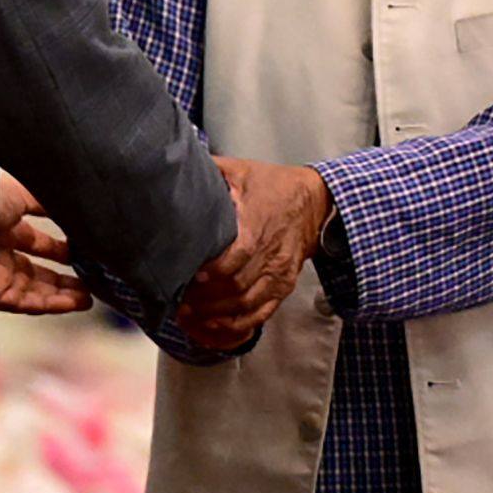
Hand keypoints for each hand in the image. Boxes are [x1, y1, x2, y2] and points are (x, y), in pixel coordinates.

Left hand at [0, 171, 89, 316]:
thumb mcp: (20, 190)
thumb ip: (47, 201)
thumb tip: (75, 204)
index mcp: (1, 222)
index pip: (34, 242)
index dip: (60, 249)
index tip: (86, 251)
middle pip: (35, 270)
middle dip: (64, 277)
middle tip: (93, 279)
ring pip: (32, 290)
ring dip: (62, 295)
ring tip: (90, 296)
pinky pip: (24, 303)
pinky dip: (52, 304)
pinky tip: (74, 301)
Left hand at [174, 157, 330, 348]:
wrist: (315, 203)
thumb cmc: (271, 185)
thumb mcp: (240, 170)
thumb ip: (211, 170)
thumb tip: (176, 165)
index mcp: (258, 224)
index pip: (236, 256)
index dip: (211, 272)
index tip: (188, 277)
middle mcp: (271, 254)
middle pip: (237, 287)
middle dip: (205, 299)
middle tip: (177, 300)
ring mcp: (279, 274)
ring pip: (246, 306)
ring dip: (215, 315)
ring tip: (187, 315)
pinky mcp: (283, 287)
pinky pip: (260, 316)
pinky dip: (235, 327)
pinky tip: (212, 327)